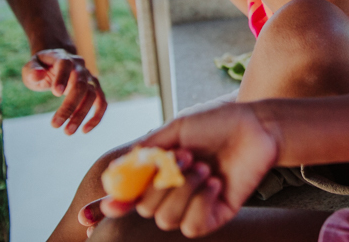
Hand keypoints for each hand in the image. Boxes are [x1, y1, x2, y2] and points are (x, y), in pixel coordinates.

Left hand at [22, 49, 106, 133]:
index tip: (55, 93)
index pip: (66, 64)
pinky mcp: (95, 89)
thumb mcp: (31, 66)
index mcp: (63, 58)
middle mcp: (80, 67)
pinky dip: (96, 116)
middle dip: (70, 106)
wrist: (58, 61)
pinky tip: (84, 130)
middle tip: (54, 125)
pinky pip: (101, 102)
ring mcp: (89, 78)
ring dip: (81, 114)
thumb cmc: (42, 66)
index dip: (62, 77)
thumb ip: (32, 71)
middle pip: (80, 85)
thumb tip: (37, 75)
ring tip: (67, 132)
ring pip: (92, 95)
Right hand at [99, 102, 276, 236]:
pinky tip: (216, 182)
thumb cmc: (217, 122)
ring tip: (206, 167)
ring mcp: (192, 206)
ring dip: (184, 189)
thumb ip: (147, 150)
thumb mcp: (177, 129)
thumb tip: (114, 173)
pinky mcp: (214, 216)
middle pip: (143, 209)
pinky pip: (192, 226)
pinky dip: (201, 202)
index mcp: (158, 172)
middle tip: (188, 156)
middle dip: (161, 182)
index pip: (124, 199)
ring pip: (165, 219)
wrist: (257, 126)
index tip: (91, 216)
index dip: (105, 209)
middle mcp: (172, 192)